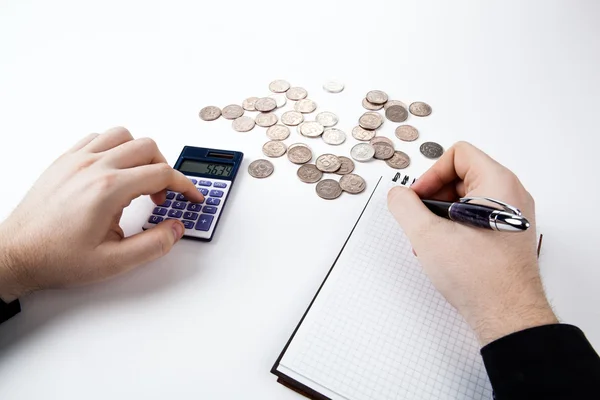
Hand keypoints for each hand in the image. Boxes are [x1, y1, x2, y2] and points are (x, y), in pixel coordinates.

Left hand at [0, 127, 203, 301]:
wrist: (16, 254)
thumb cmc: (55, 257)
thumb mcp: (113, 263)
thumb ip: (153, 245)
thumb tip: (175, 228)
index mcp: (108, 189)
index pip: (162, 174)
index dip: (185, 185)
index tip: (191, 196)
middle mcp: (93, 167)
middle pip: (147, 148)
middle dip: (165, 169)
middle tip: (162, 195)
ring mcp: (76, 160)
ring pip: (123, 135)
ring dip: (140, 153)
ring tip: (141, 177)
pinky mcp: (64, 161)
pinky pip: (97, 137)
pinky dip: (115, 147)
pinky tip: (115, 168)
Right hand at [387, 141, 556, 345]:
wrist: (507, 316)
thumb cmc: (479, 277)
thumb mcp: (427, 235)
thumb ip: (405, 206)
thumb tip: (398, 195)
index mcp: (499, 184)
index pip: (459, 154)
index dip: (432, 173)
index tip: (418, 198)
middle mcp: (512, 195)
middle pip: (463, 175)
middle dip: (435, 196)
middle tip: (421, 220)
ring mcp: (513, 216)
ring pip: (468, 198)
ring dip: (442, 214)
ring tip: (430, 240)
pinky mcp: (509, 235)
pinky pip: (477, 217)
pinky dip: (456, 227)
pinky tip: (443, 251)